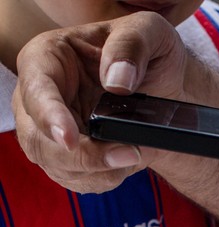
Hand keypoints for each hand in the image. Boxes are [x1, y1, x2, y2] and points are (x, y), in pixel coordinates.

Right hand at [13, 12, 190, 193]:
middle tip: (129, 154)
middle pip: (40, 140)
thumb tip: (117, 81)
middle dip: (84, 157)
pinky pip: (75, 181)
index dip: (50, 117)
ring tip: (133, 153)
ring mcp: (47, 131)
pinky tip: (122, 163)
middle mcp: (39, 96)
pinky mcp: (64, 158)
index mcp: (48, 57)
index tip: (70, 139)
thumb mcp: (148, 33)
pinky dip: (103, 179)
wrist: (162, 94)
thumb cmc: (148, 57)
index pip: (36, 89)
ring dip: (99, 171)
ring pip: (58, 167)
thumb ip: (132, 46)